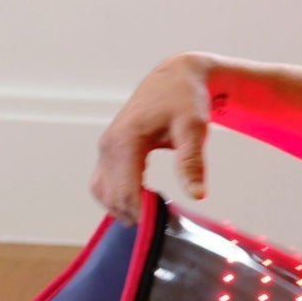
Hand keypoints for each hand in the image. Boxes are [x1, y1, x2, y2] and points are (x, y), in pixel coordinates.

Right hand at [90, 53, 214, 222]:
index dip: (146, 215)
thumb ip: (192, 162)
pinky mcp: (108, 153)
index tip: (170, 221)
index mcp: (125, 141)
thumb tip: (197, 195)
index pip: (127, 193)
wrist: (175, 79)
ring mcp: (105, 150)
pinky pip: (104, 186)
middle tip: (167, 220)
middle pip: (113, 199)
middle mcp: (108, 147)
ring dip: (126, 209)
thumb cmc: (185, 99)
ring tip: (155, 212)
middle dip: (138, 215)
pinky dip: (120, 199)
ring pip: (104, 195)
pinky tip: (144, 201)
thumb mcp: (193, 129)